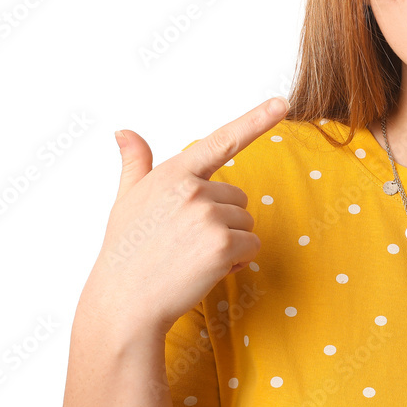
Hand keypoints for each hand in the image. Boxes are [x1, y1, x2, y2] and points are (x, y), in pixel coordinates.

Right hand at [84, 96, 288, 336]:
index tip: (282, 103)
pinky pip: (251, 247)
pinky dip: (236, 262)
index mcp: (174, 173)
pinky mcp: (222, 245)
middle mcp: (193, 189)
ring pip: (246, 223)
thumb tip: (125, 133)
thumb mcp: (127, 200)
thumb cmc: (126, 252)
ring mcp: (208, 216)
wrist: (124, 304)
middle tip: (186, 241)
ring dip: (229, 243)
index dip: (256, 119)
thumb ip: (135, 163)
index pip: (222, 140)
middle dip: (223, 219)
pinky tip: (204, 271)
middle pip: (239, 197)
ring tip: (191, 258)